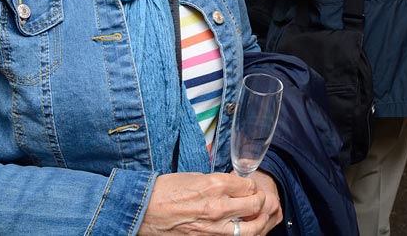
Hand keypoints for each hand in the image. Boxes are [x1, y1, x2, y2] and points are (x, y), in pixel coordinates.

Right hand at [138, 171, 276, 234]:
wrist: (145, 210)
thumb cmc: (167, 190)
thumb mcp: (197, 176)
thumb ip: (219, 182)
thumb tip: (236, 185)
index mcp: (215, 185)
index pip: (249, 186)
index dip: (252, 186)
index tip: (249, 188)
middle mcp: (218, 206)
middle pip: (256, 205)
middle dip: (261, 202)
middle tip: (259, 200)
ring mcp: (214, 227)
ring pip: (253, 228)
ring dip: (259, 221)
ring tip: (257, 217)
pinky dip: (243, 233)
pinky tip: (242, 228)